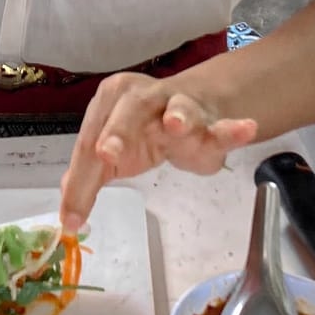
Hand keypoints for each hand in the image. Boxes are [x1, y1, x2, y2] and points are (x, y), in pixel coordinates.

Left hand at [58, 72, 258, 231]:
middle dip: (117, 131)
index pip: (91, 141)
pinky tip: (245, 128)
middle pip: (127, 112)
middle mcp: (143, 98)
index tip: (73, 216)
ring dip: (177, 117)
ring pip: (177, 110)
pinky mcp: (210, 125)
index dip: (81, 177)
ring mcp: (179, 108)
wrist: (191, 111)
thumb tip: (68, 217)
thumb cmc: (141, 132)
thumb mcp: (111, 157)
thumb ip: (87, 180)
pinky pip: (221, 127)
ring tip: (176, 125)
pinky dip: (232, 129)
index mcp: (110, 103)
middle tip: (105, 153)